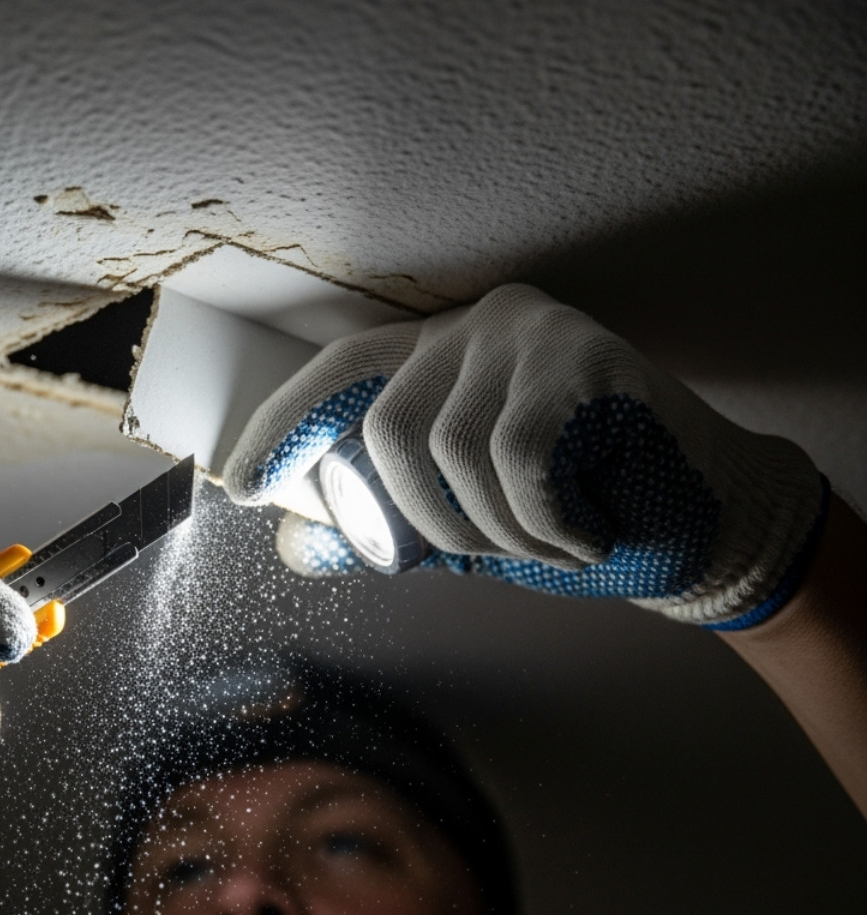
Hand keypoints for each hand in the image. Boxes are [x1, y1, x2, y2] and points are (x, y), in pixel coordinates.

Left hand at [224, 284, 826, 627]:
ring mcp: (533, 336)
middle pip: (388, 428)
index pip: (340, 374)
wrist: (704, 524)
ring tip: (555, 541)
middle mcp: (479, 327)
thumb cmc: (580, 516)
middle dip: (427, 521)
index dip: (285, 427)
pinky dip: (544, 525)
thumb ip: (390, 524)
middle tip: (493, 556)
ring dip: (499, 532)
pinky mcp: (587, 359)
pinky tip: (587, 530)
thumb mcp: (469, 522)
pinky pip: (518, 461)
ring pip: (454, 453)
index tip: (242, 488)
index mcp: (442, 355)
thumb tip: (294, 549)